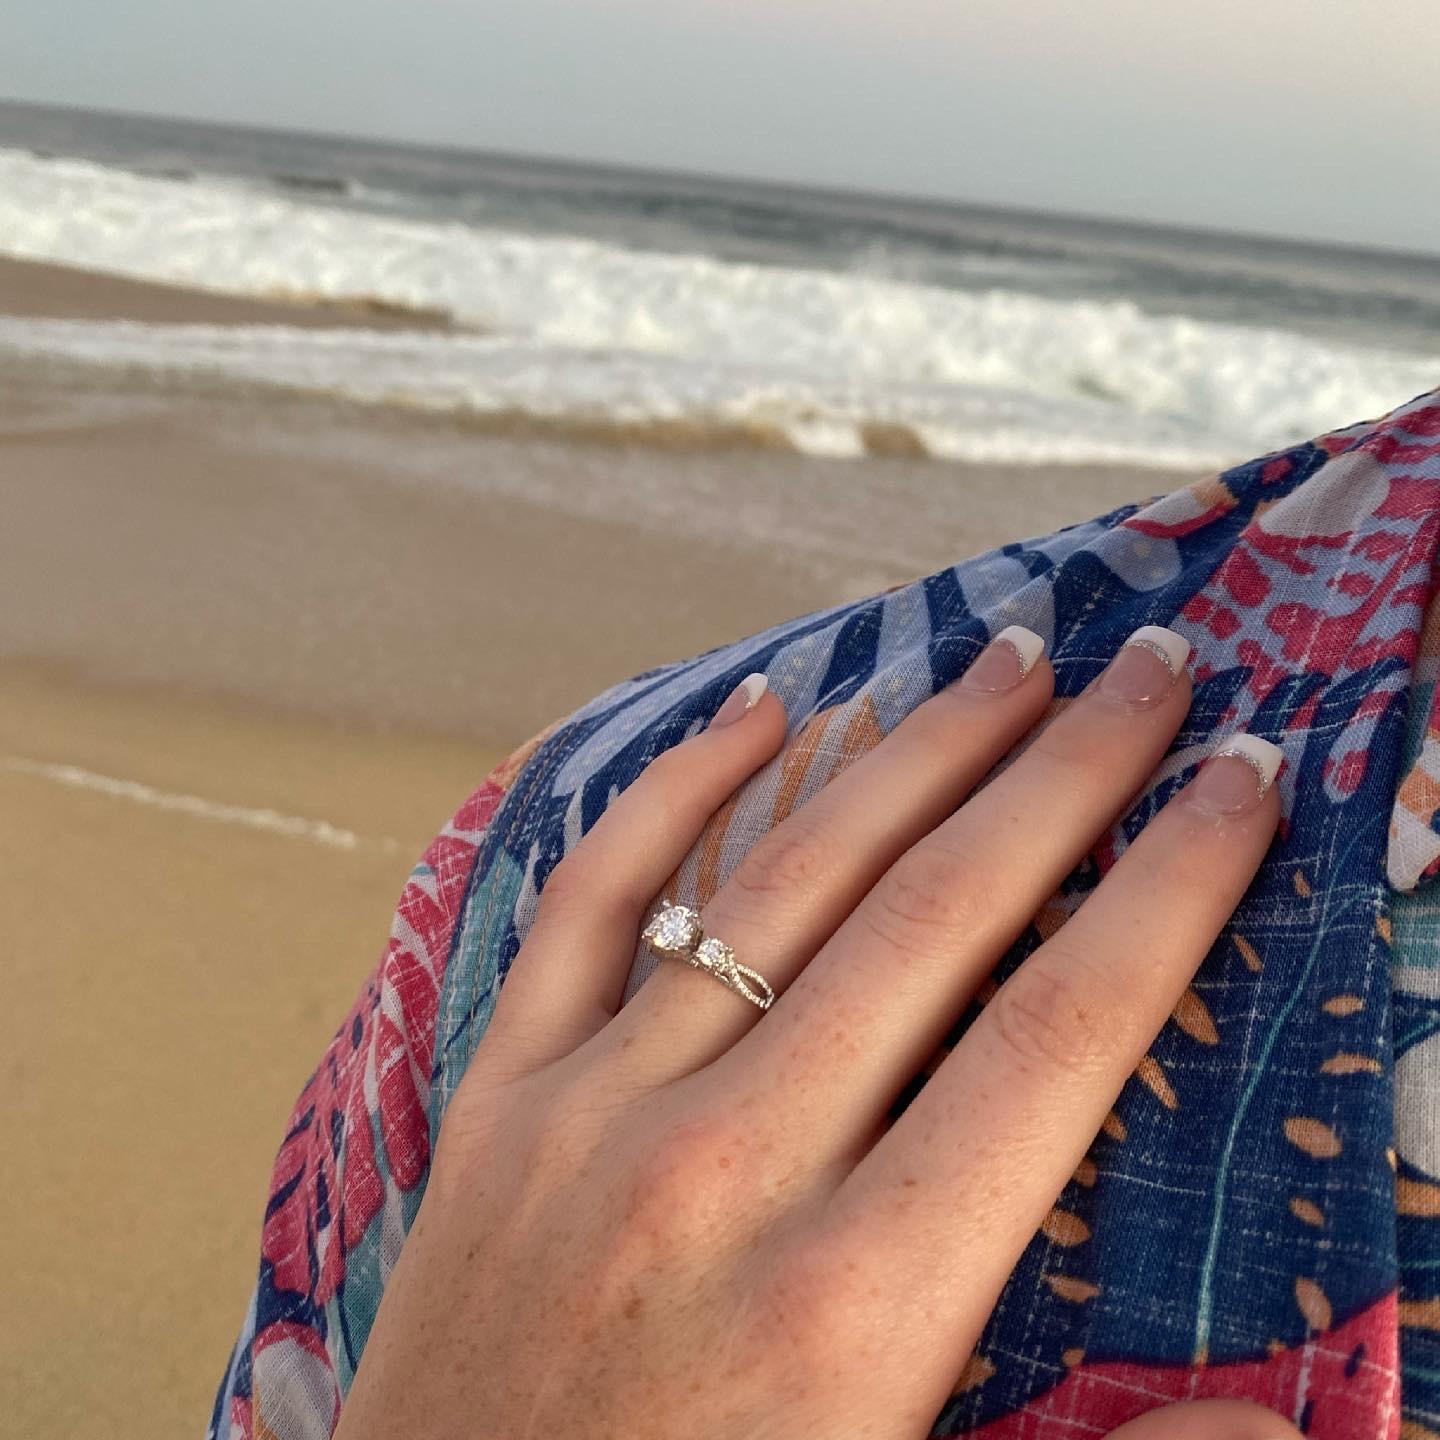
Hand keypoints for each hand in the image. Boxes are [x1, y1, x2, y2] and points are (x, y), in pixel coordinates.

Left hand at [336, 627, 1297, 1439]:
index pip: (1059, 1037)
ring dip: (911, 754)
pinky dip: (674, 791)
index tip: (1239, 776)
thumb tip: (1285, 1423)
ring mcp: (593, 1116)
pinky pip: (593, 903)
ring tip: (1010, 662)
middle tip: (1147, 666)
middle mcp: (726, 1175)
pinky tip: (762, 702)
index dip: (1169, 888)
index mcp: (857, 1308)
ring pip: (783, 883)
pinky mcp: (497, 1100)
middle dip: (1066, 776)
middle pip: (935, 920)